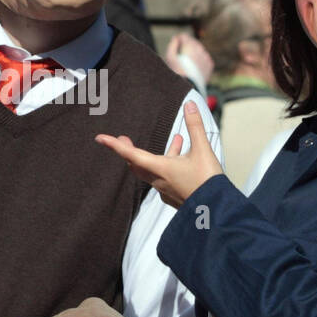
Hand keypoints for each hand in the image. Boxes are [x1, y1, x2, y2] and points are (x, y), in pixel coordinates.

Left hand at [95, 100, 221, 207]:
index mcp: (160, 169)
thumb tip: (190, 104)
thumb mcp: (203, 150)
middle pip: (137, 164)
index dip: (115, 145)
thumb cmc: (207, 181)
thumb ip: (195, 126)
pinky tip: (186, 158)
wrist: (216, 211)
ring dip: (159, 153)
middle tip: (124, 139)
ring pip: (154, 169)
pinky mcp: (175, 195)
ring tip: (177, 139)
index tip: (100, 138)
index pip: (131, 155)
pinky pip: (166, 176)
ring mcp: (166, 190)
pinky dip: (171, 163)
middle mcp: (158, 180)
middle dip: (130, 150)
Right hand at [164, 32, 212, 84]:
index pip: (184, 36)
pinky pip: (204, 59)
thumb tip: (176, 38)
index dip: (178, 39)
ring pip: (199, 50)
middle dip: (186, 46)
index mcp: (189, 46)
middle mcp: (200, 49)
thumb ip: (172, 45)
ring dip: (194, 53)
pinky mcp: (210, 65)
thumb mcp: (170, 58)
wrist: (189, 88)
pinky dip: (200, 61)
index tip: (175, 44)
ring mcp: (206, 57)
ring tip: (187, 63)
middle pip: (192, 42)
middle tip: (180, 55)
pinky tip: (194, 68)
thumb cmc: (177, 73)